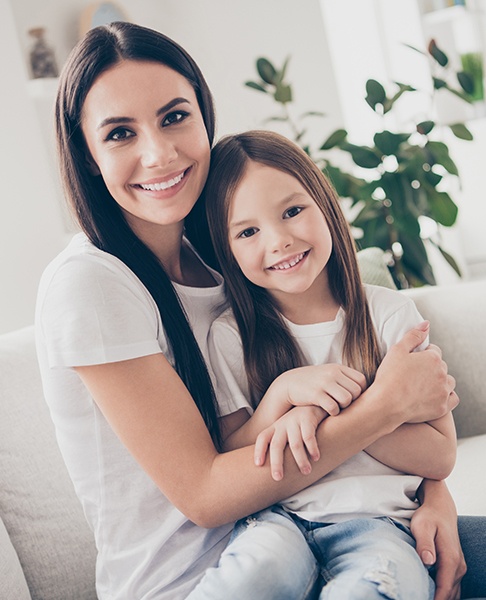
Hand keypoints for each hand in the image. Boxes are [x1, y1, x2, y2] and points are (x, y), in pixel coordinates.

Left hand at [254, 406, 327, 480]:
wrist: (315, 403)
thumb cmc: (300, 424)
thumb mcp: (288, 431)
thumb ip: (283, 445)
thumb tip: (277, 469)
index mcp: (275, 428)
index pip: (263, 438)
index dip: (259, 450)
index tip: (258, 464)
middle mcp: (283, 424)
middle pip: (276, 445)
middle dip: (276, 462)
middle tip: (278, 478)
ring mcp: (294, 420)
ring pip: (294, 444)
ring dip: (300, 460)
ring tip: (306, 471)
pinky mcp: (307, 418)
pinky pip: (308, 437)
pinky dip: (312, 449)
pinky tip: (316, 457)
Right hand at [275, 363, 365, 416]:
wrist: (288, 384)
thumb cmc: (312, 382)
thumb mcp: (328, 374)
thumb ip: (344, 379)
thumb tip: (365, 391)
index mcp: (338, 367)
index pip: (361, 380)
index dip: (360, 392)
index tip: (352, 399)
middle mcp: (333, 373)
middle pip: (356, 391)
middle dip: (352, 402)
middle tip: (343, 406)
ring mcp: (324, 383)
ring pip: (347, 399)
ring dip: (344, 408)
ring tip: (336, 409)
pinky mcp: (316, 394)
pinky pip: (334, 407)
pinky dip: (333, 413)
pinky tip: (328, 412)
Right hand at [373, 322, 457, 423]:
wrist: (386, 404)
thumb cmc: (389, 377)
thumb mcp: (397, 350)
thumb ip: (413, 336)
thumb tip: (426, 325)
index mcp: (432, 358)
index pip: (435, 351)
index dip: (423, 354)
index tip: (414, 360)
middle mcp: (442, 374)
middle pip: (441, 366)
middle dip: (431, 368)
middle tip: (415, 374)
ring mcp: (443, 391)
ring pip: (448, 382)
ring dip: (440, 381)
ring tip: (423, 385)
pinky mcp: (442, 407)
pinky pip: (452, 399)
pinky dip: (446, 396)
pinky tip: (434, 395)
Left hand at [411, 480, 465, 599]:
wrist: (440, 508)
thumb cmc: (429, 517)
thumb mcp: (422, 526)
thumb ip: (424, 544)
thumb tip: (428, 561)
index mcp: (450, 559)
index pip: (444, 590)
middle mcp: (458, 567)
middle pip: (448, 595)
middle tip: (415, 598)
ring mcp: (459, 568)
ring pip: (452, 593)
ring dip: (439, 597)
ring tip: (421, 596)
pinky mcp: (456, 567)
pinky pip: (452, 587)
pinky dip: (443, 593)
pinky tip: (430, 592)